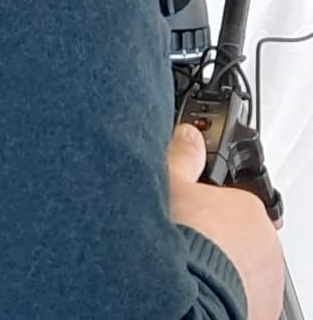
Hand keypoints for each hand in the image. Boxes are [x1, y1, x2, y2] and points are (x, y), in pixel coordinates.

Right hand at [166, 123, 283, 319]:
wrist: (189, 296)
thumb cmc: (183, 239)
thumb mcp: (171, 185)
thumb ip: (182, 156)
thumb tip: (188, 135)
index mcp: (248, 208)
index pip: (229, 203)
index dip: (203, 207)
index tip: (187, 215)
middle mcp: (266, 243)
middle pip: (238, 235)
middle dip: (216, 237)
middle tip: (187, 241)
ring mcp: (267, 278)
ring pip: (242, 266)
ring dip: (223, 266)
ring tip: (190, 268)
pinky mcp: (262, 306)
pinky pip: (243, 294)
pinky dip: (226, 292)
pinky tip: (201, 288)